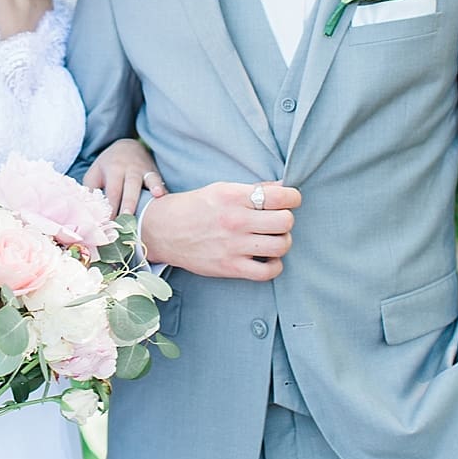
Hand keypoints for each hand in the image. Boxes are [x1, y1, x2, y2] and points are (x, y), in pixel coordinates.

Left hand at [84, 137, 165, 215]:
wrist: (128, 146)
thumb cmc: (108, 166)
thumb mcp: (94, 174)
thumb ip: (90, 191)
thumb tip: (89, 212)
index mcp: (113, 170)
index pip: (112, 191)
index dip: (111, 208)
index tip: (109, 224)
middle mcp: (130, 169)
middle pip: (130, 187)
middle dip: (129, 204)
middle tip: (126, 220)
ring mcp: (144, 170)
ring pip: (149, 181)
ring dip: (152, 190)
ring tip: (155, 200)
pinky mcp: (154, 173)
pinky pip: (160, 181)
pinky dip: (163, 189)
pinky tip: (165, 197)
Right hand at [141, 180, 301, 278]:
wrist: (164, 231)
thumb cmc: (196, 207)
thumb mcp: (222, 189)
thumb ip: (254, 189)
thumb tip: (284, 187)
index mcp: (234, 197)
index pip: (281, 197)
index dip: (293, 198)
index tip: (291, 200)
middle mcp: (235, 221)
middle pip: (285, 221)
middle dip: (286, 220)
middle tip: (278, 221)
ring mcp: (233, 246)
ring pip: (281, 245)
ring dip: (282, 242)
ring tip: (273, 239)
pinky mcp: (229, 267)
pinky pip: (268, 272)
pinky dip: (274, 266)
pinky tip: (267, 258)